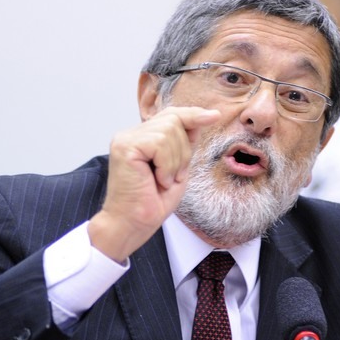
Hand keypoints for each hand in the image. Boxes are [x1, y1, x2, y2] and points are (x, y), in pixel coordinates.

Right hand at [88, 106, 220, 260]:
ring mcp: (126, 139)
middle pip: (173, 120)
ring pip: (169, 131)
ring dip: (175, 161)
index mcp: (142, 138)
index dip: (193, 114)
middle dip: (183, 150)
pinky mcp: (125, 147)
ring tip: (164, 180)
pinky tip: (158, 180)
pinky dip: (166, 165)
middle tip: (175, 177)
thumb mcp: (177, 167)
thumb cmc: (153, 203)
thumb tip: (201, 117)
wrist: (134, 225)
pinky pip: (159, 143)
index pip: (171, 115)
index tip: (214, 116)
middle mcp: (131, 134)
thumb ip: (184, 143)